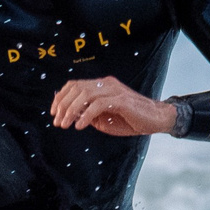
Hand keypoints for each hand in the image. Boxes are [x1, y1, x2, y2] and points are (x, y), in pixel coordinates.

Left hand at [51, 75, 176, 135]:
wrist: (155, 120)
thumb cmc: (129, 119)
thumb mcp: (103, 118)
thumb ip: (87, 113)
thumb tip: (70, 114)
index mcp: (101, 85)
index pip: (75, 85)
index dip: (60, 97)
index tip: (53, 113)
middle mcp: (106, 84)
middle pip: (77, 88)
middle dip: (63, 106)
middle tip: (58, 122)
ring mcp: (114, 90)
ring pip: (85, 94)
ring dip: (71, 110)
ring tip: (65, 125)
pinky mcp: (121, 100)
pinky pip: (98, 105)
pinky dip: (85, 115)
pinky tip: (80, 126)